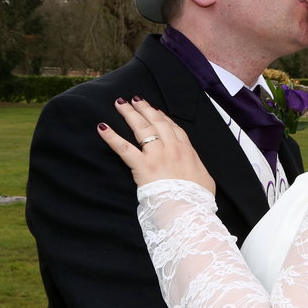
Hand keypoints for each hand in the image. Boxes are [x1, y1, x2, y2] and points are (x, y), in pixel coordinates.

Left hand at [98, 98, 214, 193]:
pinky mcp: (143, 166)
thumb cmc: (198, 198)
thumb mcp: (205, 180)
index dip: (163, 118)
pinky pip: (124, 148)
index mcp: (187, 151)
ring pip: (142, 129)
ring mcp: (157, 155)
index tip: (156, 111)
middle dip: (146, 109)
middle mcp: (172, 148)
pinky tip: (103, 127)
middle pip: (157, 123)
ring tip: (121, 103)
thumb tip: (196, 171)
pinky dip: (112, 137)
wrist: (189, 208)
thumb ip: (198, 170)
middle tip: (136, 100)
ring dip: (130, 114)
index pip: (174, 128)